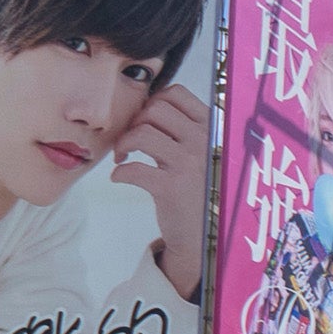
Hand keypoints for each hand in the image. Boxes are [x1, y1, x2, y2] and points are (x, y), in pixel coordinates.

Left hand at [112, 78, 214, 304]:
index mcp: (213, 131)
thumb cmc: (205, 195)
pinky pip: (134, 168)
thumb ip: (191, 132)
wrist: (208, 239)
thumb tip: (152, 107)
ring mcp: (189, 165)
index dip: (154, 102)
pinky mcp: (171, 189)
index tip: (147, 120)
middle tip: (132, 140)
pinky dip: (120, 172)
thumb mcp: (209, 157)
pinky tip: (120, 178)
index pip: (177, 95)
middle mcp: (204, 143)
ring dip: (124, 143)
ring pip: (142, 133)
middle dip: (136, 121)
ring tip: (123, 156)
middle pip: (155, 109)